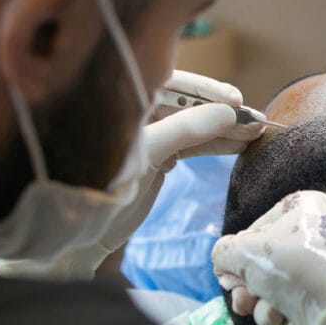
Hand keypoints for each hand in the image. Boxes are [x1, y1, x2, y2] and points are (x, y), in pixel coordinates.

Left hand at [0, 70, 260, 280]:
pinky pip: (191, 143)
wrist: (69, 240)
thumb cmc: (92, 193)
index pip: (169, 84)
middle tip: (255, 120)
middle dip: (221, 111)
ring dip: (224, 128)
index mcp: (118, 102)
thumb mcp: (140, 157)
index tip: (235, 100)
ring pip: (193, 123)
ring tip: (256, 133)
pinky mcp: (156, 156)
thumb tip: (228, 112)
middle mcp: (133, 113)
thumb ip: (183, 130)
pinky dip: (216, 144)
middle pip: (185, 102)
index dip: (204, 90)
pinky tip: (239, 144)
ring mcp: (146, 135)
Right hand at [212, 191, 325, 324]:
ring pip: (282, 290)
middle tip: (242, 302)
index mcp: (309, 207)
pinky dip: (292, 320)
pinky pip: (303, 308)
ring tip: (271, 316)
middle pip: (270, 262)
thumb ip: (223, 251)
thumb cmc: (295, 269)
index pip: (260, 227)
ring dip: (267, 308)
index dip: (240, 254)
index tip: (229, 275)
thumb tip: (224, 261)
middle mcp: (325, 233)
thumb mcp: (244, 251)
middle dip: (250, 288)